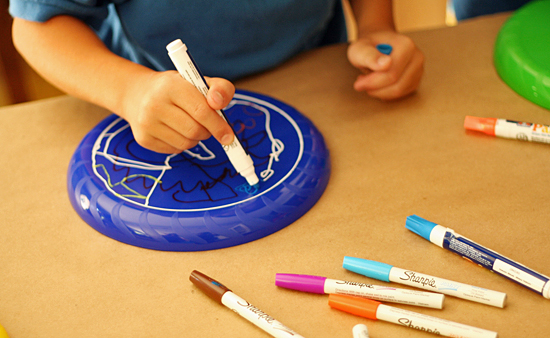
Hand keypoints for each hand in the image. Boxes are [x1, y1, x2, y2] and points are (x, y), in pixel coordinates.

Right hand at [120, 70, 235, 153]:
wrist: (138, 93)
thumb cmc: (176, 88)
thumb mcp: (198, 81)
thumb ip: (220, 88)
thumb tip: (218, 103)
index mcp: (172, 85)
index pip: (201, 111)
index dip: (219, 126)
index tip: (229, 136)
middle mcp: (155, 104)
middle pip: (195, 131)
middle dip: (207, 132)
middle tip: (207, 126)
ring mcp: (146, 123)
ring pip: (186, 144)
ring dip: (195, 138)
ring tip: (189, 124)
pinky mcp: (143, 139)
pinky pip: (175, 150)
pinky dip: (182, 143)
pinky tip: (175, 130)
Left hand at [347, 30, 423, 99]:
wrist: (378, 44)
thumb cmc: (368, 46)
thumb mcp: (360, 48)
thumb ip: (369, 56)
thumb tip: (386, 64)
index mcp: (406, 46)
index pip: (391, 74)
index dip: (372, 83)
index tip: (358, 83)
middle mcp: (417, 57)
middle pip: (397, 85)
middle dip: (376, 89)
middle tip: (361, 84)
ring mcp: (418, 69)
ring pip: (400, 92)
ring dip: (380, 91)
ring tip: (369, 81)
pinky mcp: (416, 80)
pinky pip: (401, 94)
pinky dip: (387, 93)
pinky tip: (378, 84)